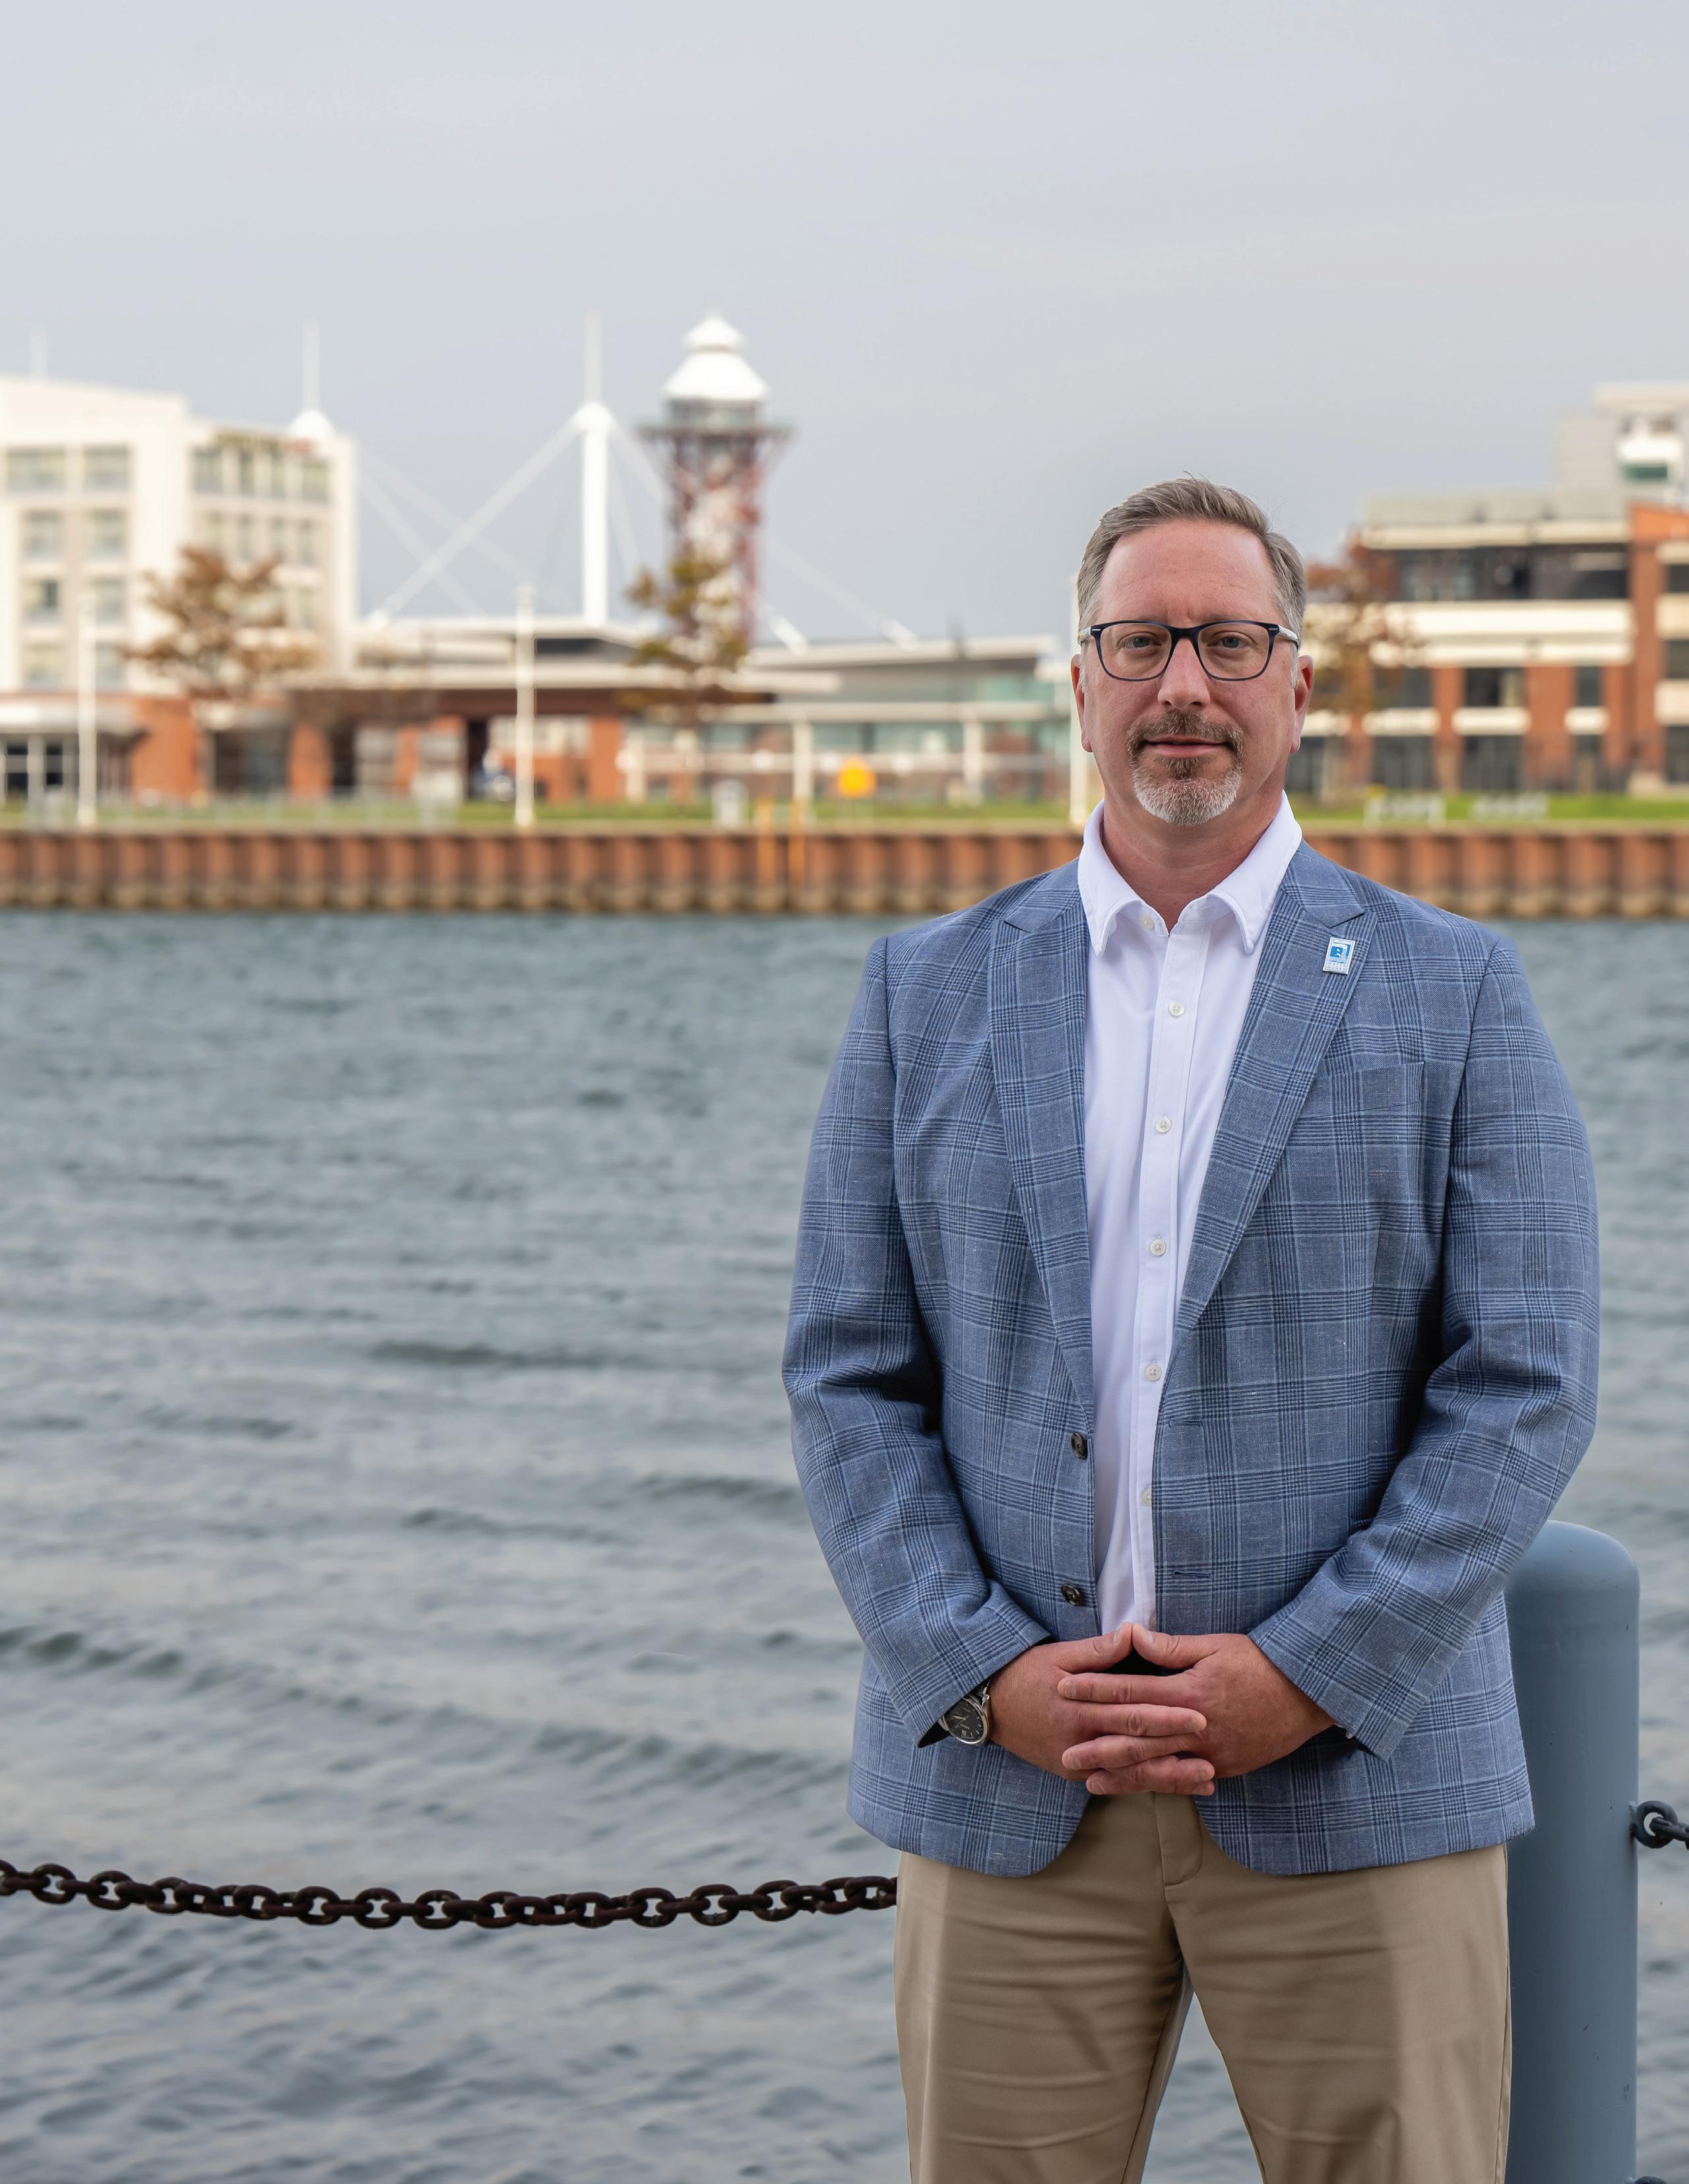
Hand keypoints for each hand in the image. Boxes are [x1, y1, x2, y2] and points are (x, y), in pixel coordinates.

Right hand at [988, 1625, 1216, 1795]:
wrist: (989, 1706)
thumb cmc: (1027, 1674)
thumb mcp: (1059, 1655)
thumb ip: (1099, 1650)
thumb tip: (1133, 1632)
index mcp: (1079, 1710)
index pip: (1131, 1714)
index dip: (1167, 1716)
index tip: (1200, 1715)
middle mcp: (1079, 1743)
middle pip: (1136, 1749)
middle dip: (1177, 1751)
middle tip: (1214, 1750)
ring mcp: (1076, 1764)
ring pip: (1130, 1774)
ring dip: (1169, 1777)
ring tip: (1205, 1778)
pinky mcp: (1074, 1775)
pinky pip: (1115, 1782)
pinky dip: (1146, 1785)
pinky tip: (1176, 1786)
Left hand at [1058, 1624, 1331, 1789]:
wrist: (1308, 1695)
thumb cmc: (1260, 1663)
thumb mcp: (1215, 1645)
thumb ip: (1171, 1647)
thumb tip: (1132, 1636)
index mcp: (1189, 1692)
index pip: (1130, 1690)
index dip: (1094, 1689)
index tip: (1064, 1687)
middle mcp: (1196, 1728)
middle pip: (1137, 1739)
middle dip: (1097, 1746)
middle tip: (1064, 1753)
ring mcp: (1211, 1754)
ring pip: (1157, 1768)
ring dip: (1121, 1775)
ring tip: (1090, 1781)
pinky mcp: (1224, 1769)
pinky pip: (1184, 1781)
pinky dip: (1157, 1786)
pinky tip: (1137, 1788)